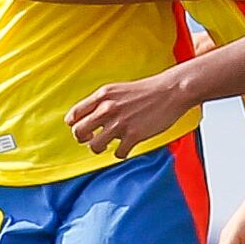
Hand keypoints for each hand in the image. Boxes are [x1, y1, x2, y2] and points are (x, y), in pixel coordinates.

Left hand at [67, 72, 187, 159]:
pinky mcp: (133, 135)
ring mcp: (119, 123)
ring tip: (111, 143)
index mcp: (102, 95)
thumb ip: (102, 102)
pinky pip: (117, 153)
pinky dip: (121, 153)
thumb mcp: (118, 90)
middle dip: (84, 139)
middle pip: (78, 133)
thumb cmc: (147, 91)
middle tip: (94, 138)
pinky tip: (128, 146)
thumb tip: (89, 118)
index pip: (73, 116)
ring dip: (101, 148)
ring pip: (94, 147)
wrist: (171, 91)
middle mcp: (107, 109)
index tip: (85, 129)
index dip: (75, 125)